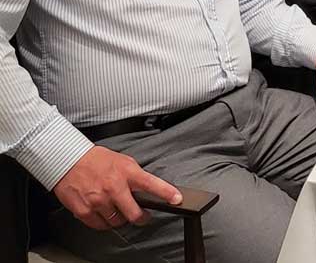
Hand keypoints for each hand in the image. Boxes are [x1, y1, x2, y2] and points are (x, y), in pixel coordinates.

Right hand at [53, 146, 181, 230]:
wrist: (68, 160)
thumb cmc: (96, 160)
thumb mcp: (123, 162)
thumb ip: (135, 176)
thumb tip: (147, 190)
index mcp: (127, 172)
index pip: (151, 184)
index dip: (166, 193)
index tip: (177, 200)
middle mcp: (114, 187)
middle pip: (134, 213)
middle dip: (141, 217)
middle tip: (142, 216)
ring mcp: (98, 200)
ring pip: (117, 221)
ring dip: (120, 219)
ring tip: (116, 209)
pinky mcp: (84, 210)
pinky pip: (100, 225)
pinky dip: (104, 222)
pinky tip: (103, 213)